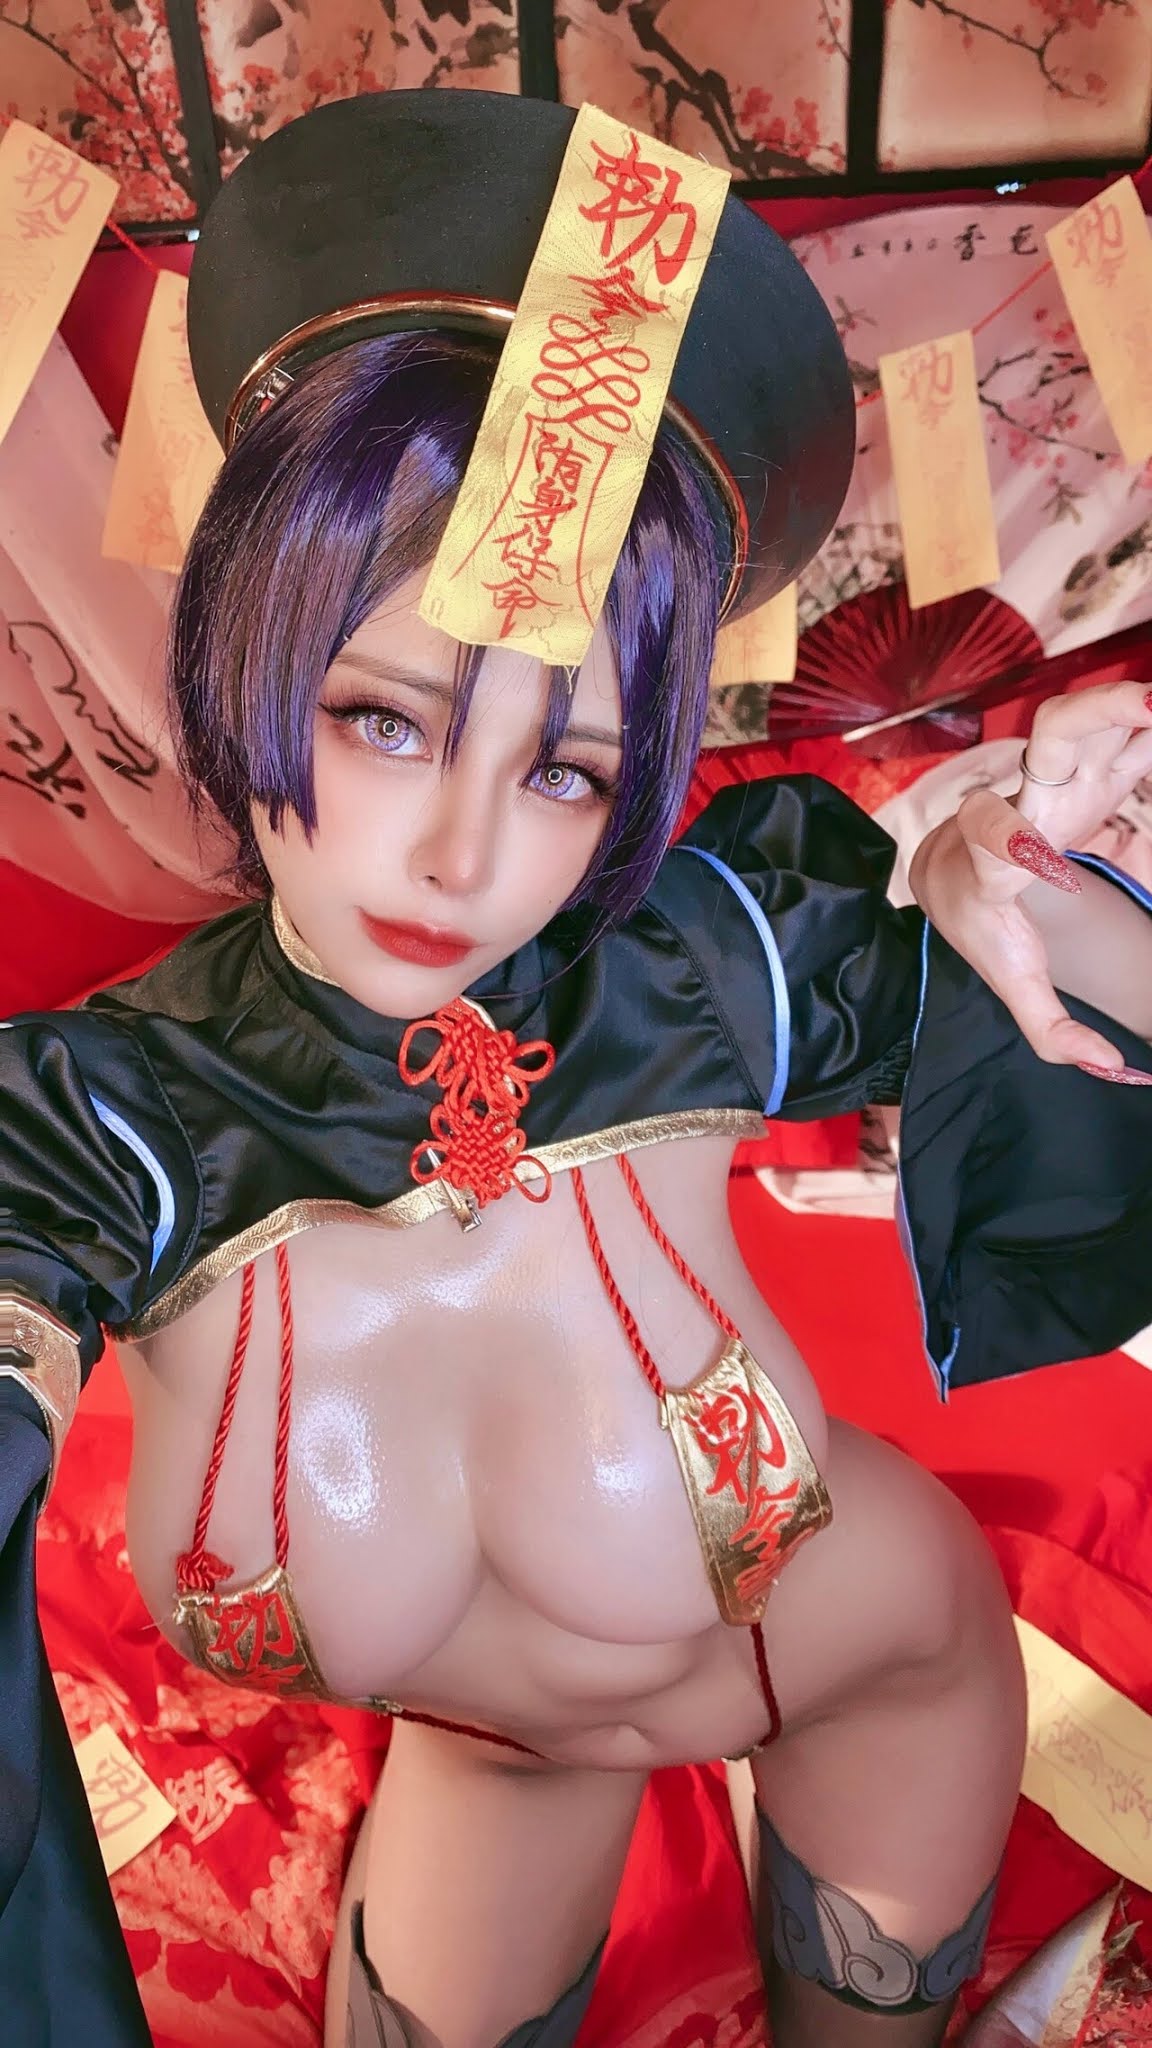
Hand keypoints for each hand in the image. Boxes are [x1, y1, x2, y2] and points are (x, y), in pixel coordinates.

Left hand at [908, 681, 1151, 1071]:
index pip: (996, 841)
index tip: (1044, 849)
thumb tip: (1117, 1068)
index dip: (1015, 838)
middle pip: (1048, 743)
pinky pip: (1126, 730)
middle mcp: (1023, 803)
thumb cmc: (984, 928)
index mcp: (995, 860)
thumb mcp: (1012, 981)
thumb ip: (1053, 1031)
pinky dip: (1151, 721)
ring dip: (1130, 702)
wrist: (951, 871)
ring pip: (1087, 718)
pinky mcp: (1087, 767)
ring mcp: (1055, 777)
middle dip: (1095, 715)